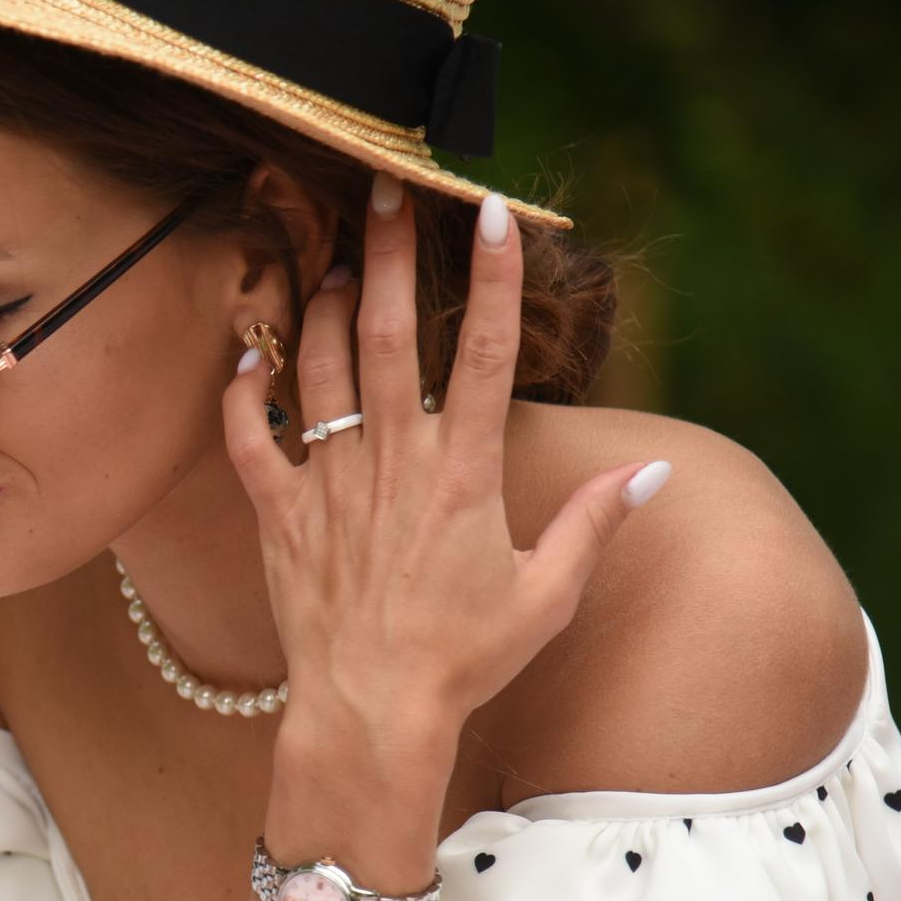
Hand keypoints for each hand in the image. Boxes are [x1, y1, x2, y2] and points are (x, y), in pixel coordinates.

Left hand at [224, 173, 670, 811]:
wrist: (372, 713)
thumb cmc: (465, 659)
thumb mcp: (548, 595)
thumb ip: (594, 523)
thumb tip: (655, 473)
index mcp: (463, 474)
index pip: (484, 353)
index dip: (492, 276)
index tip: (490, 210)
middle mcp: (393, 465)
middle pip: (386, 335)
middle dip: (387, 254)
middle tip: (382, 187)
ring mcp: (330, 485)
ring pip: (316, 370)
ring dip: (317, 306)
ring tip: (329, 258)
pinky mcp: (279, 515)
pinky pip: (249, 439)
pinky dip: (244, 392)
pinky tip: (250, 355)